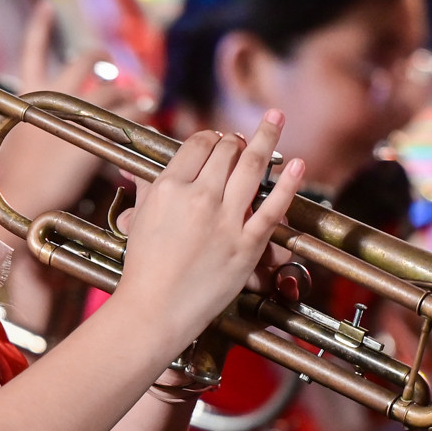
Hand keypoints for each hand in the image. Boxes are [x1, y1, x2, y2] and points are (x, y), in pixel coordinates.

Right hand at [116, 112, 303, 351]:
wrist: (154, 310)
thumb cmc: (143, 270)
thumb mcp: (139, 221)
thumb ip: (145, 190)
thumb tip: (134, 171)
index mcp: (169, 188)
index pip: (197, 145)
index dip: (210, 138)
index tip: (217, 142)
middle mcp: (198, 197)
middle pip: (226, 151)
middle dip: (236, 140)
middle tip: (242, 139)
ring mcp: (225, 220)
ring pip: (252, 167)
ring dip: (266, 138)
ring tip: (275, 119)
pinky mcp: (246, 244)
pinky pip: (273, 207)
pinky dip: (288, 183)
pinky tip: (298, 165)